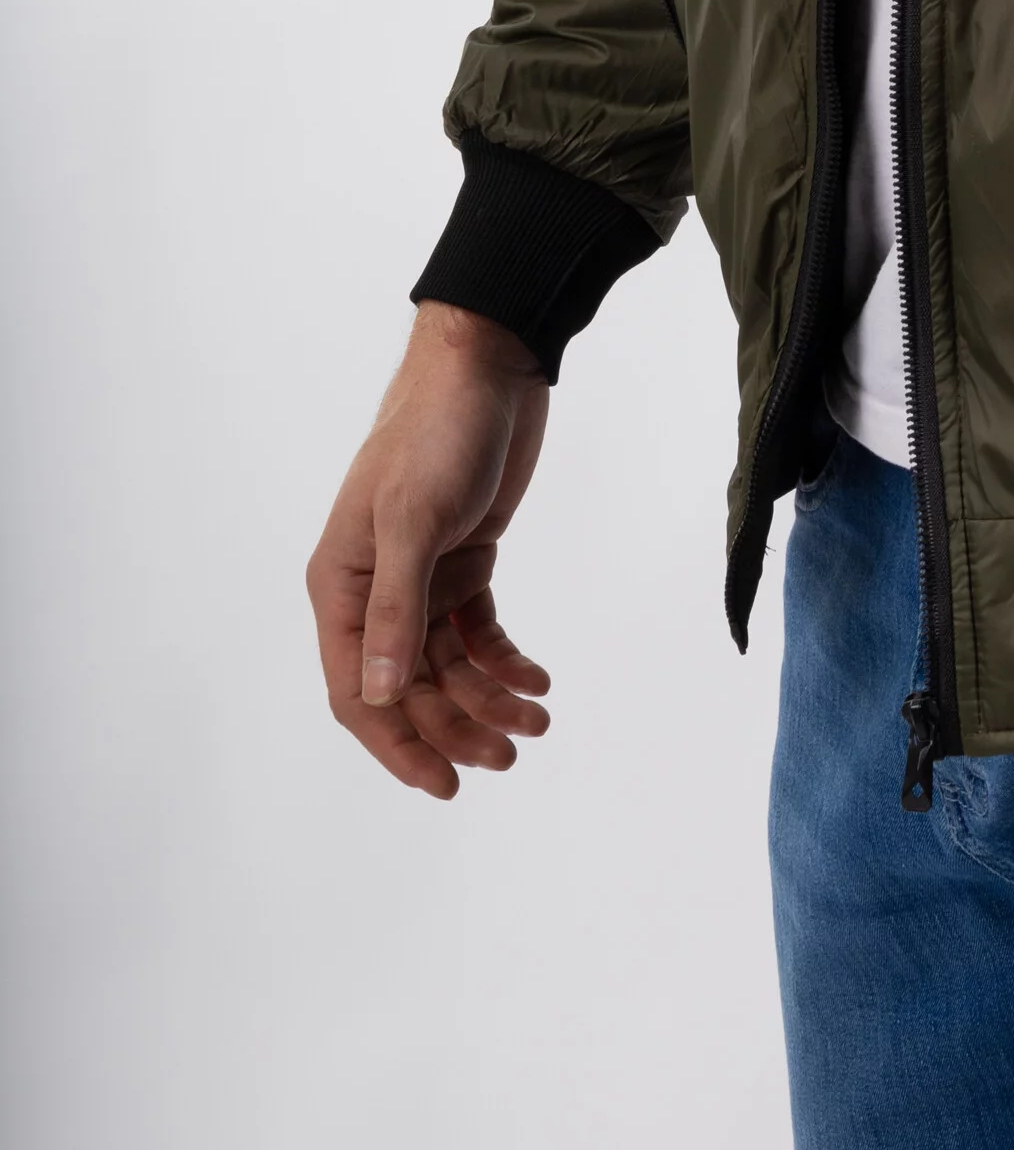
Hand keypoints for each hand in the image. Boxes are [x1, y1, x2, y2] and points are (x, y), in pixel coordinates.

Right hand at [306, 302, 553, 800]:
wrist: (487, 366)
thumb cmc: (436, 432)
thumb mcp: (413, 519)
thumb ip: (395, 610)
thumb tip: (380, 698)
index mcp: (340, 584)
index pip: (356, 692)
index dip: (396, 743)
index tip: (442, 783)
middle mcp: (374, 588)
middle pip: (408, 688)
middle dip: (456, 726)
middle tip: (510, 755)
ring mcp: (421, 576)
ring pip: (448, 666)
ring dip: (489, 699)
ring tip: (537, 722)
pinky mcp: (464, 559)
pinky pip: (478, 632)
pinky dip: (506, 661)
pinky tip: (537, 681)